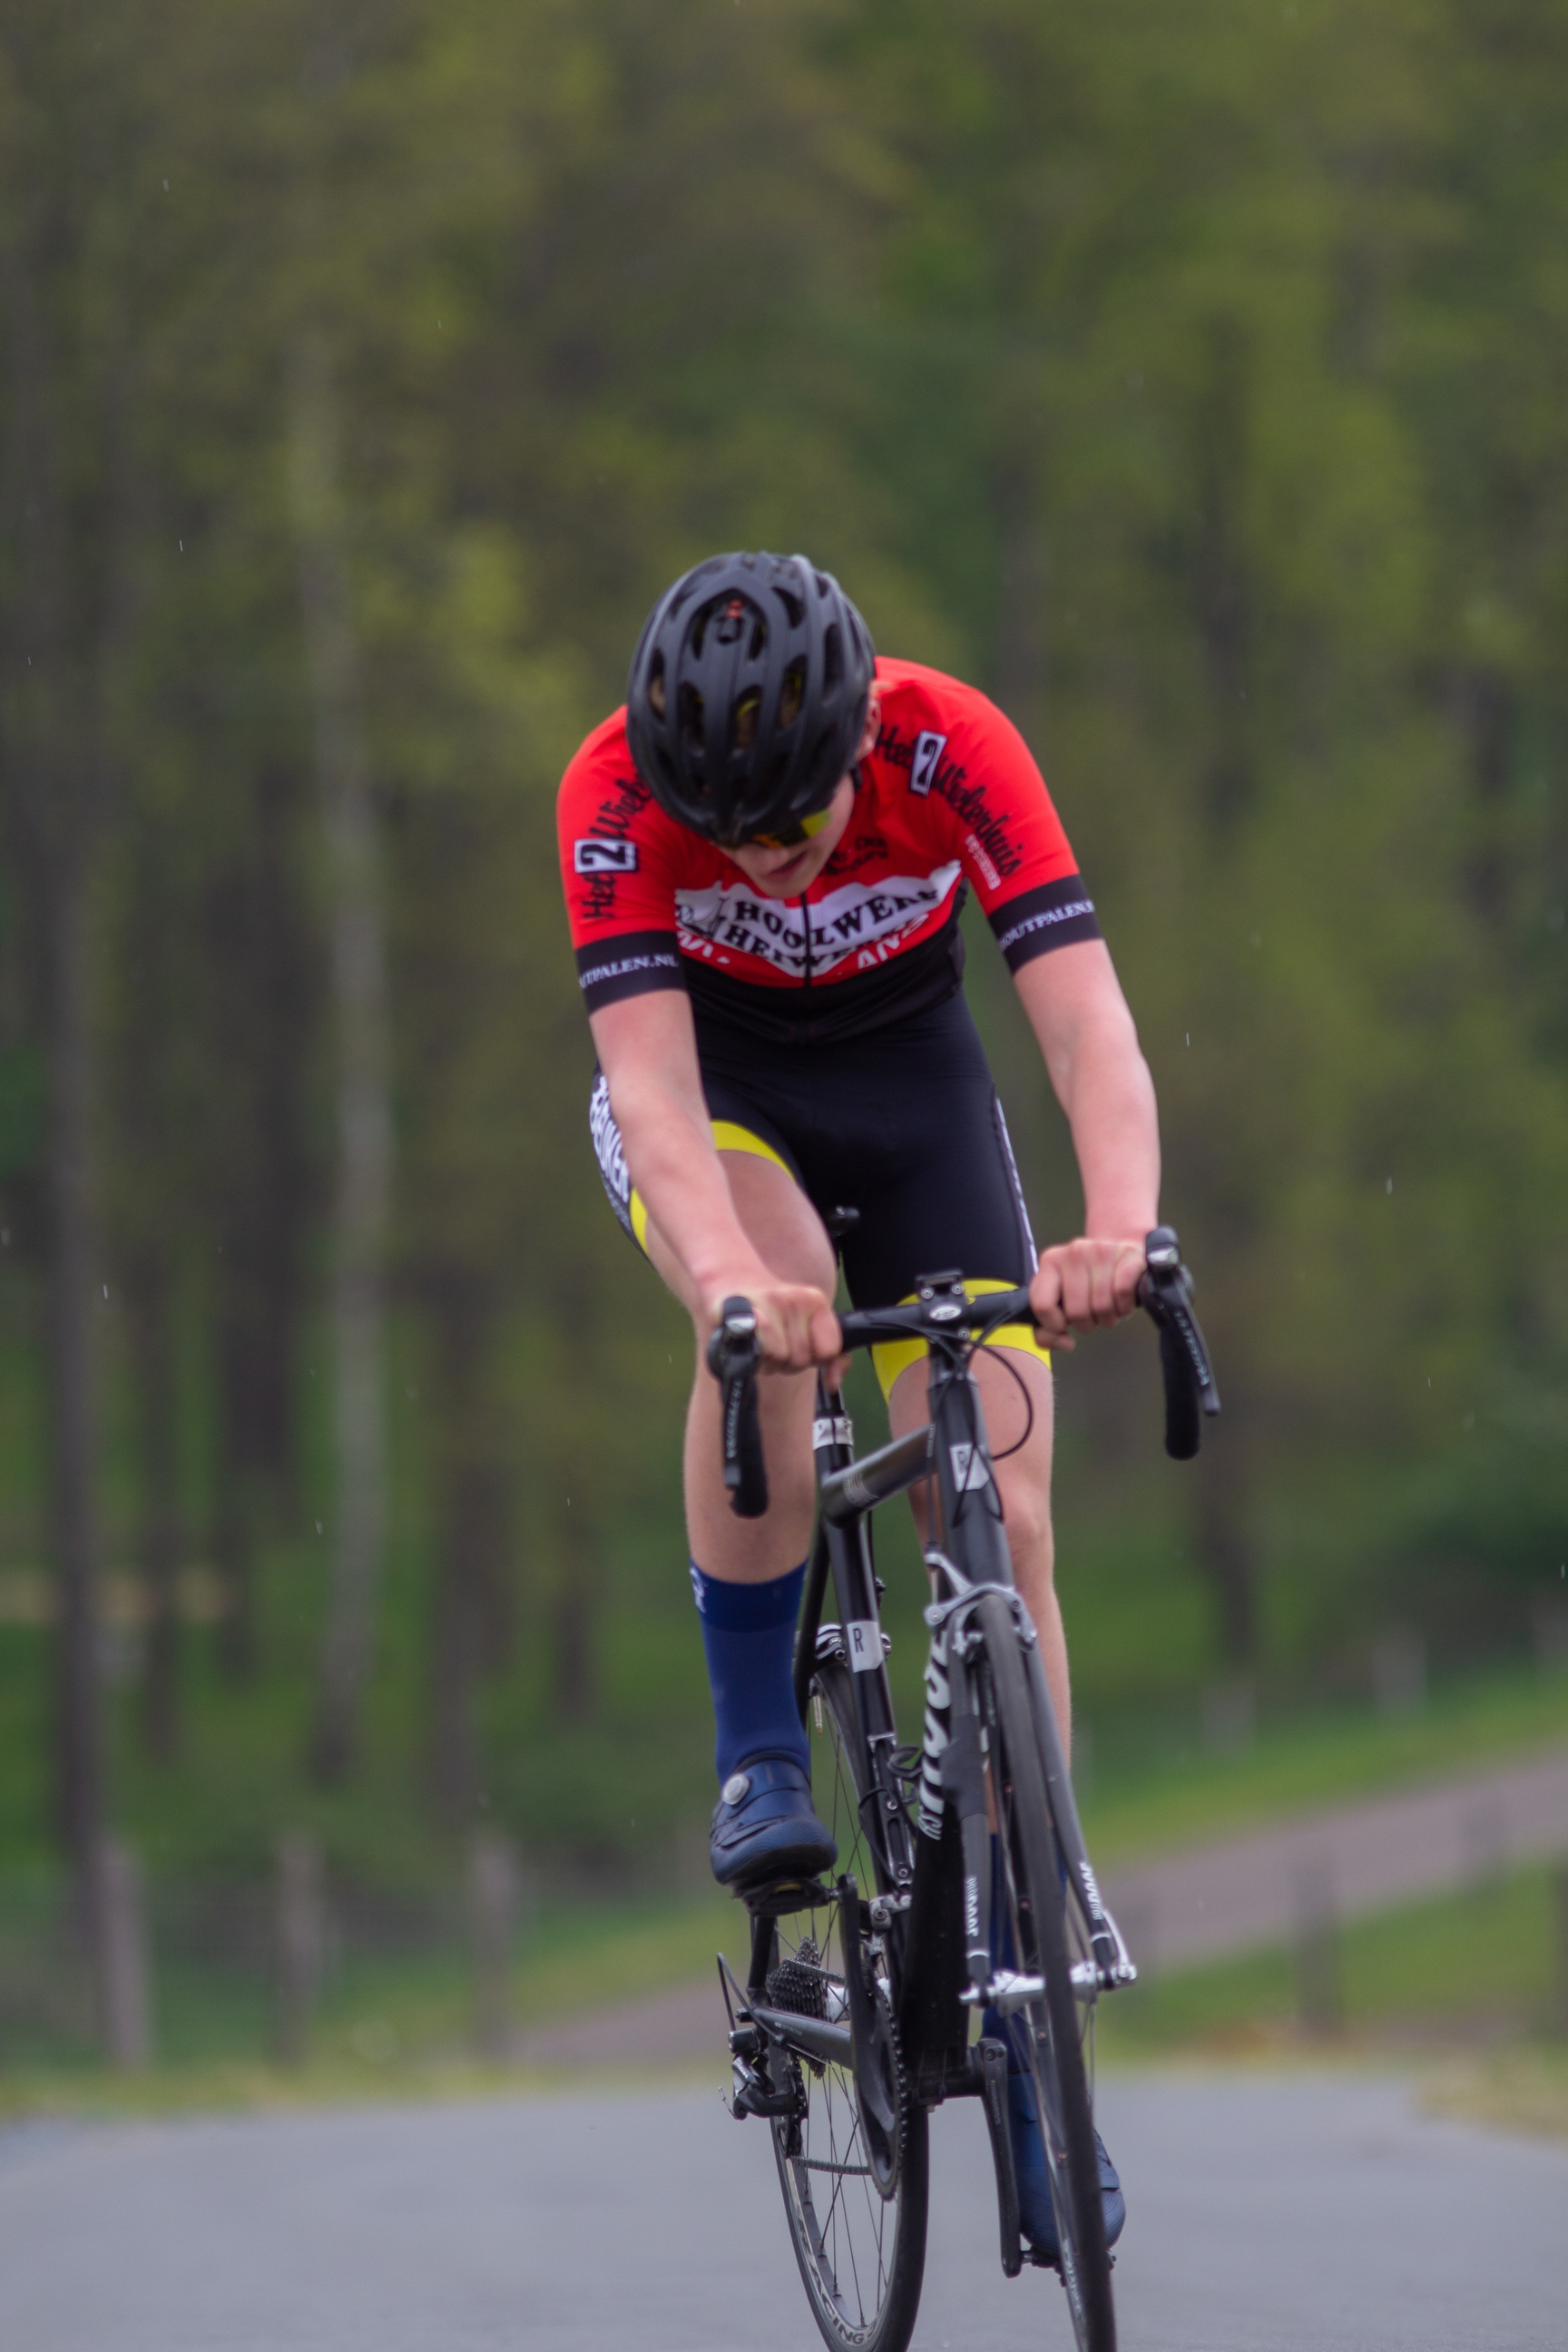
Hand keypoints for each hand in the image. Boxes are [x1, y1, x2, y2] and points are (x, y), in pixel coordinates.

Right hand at [701, 1273, 844, 1381]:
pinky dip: (753, 1356)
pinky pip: (759, 1350)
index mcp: (816, 1301)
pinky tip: (747, 1345)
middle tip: (771, 1345)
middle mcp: (796, 1299)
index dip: (812, 1358)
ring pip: (779, 1358)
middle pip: (801, 1359)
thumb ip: (830, 1357)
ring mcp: (770, 1303)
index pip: (829, 1351)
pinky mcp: (743, 1311)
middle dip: (784, 1362)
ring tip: (758, 1344)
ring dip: (766, 1361)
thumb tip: (833, 1383)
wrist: (731, 1279)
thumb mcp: (807, 1328)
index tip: (797, 1347)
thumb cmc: (771, 1313)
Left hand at [1028, 1235, 1146, 1351]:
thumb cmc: (1089, 1284)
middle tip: (1093, 1316)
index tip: (1064, 1326)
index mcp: (1050, 1262)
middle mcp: (1073, 1252)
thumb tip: (1065, 1343)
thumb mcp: (1062, 1303)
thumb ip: (1048, 1330)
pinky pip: (1122, 1293)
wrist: (1121, 1256)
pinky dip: (1125, 1307)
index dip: (1054, 1325)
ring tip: (1109, 1308)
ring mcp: (1100, 1250)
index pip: (1041, 1304)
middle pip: (1076, 1312)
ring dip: (1108, 1318)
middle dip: (1087, 1324)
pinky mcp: (1127, 1253)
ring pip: (1102, 1306)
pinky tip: (1123, 1302)